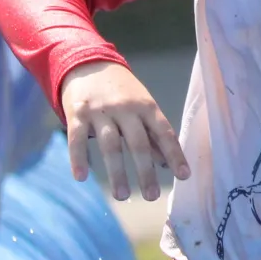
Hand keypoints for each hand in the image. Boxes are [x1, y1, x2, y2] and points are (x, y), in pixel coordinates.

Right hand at [59, 60, 188, 201]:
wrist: (88, 62)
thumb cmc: (122, 92)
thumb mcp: (142, 107)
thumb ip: (154, 135)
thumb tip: (169, 165)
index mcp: (147, 107)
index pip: (164, 133)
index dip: (175, 154)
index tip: (184, 176)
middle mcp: (125, 108)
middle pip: (138, 143)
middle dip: (145, 171)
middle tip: (152, 197)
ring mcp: (100, 110)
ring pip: (110, 144)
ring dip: (117, 172)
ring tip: (122, 196)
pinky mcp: (77, 112)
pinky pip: (76, 138)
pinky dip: (78, 158)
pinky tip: (81, 177)